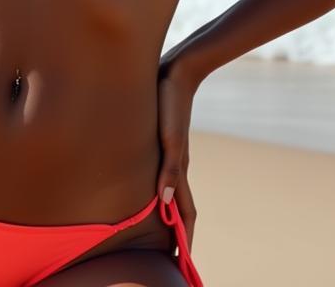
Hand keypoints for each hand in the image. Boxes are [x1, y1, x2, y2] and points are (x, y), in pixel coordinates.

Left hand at [156, 59, 199, 246]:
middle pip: (179, 206)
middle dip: (178, 232)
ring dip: (167, 212)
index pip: (185, 213)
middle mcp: (176, 163)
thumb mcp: (169, 136)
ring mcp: (170, 151)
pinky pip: (162, 171)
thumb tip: (163, 201)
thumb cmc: (170, 102)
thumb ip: (169, 168)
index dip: (185, 239)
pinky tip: (150, 187)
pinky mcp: (162, 137)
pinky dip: (159, 187)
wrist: (176, 71)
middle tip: (172, 257)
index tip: (184, 264)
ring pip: (170, 189)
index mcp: (179, 167)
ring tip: (160, 230)